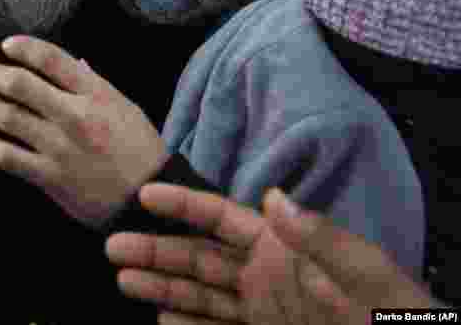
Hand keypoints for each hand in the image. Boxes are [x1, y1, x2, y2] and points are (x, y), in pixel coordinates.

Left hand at [0, 36, 167, 227]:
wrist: (149, 198)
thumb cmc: (140, 150)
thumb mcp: (125, 107)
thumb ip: (95, 85)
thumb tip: (74, 62)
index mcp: (96, 94)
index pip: (51, 59)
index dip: (24, 47)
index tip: (8, 45)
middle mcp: (74, 115)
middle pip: (21, 85)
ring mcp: (59, 147)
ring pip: (10, 118)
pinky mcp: (49, 176)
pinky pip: (8, 158)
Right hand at [107, 184, 439, 324]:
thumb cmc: (393, 317)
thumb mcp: (365, 276)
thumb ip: (320, 239)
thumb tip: (274, 196)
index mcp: (284, 247)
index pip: (222, 218)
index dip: (183, 204)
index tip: (144, 194)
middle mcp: (265, 275)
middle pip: (199, 257)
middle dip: (156, 250)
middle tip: (113, 247)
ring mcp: (263, 312)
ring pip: (200, 294)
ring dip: (162, 287)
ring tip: (123, 281)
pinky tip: (162, 321)